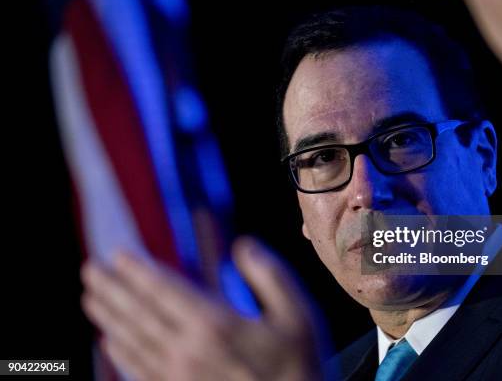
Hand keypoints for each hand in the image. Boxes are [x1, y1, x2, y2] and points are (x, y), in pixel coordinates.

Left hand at [81, 237, 323, 380]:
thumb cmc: (298, 363)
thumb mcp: (297, 313)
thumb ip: (270, 274)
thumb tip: (243, 246)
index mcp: (216, 324)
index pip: (165, 290)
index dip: (138, 271)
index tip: (118, 254)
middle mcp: (189, 350)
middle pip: (139, 314)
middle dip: (112, 289)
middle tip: (91, 269)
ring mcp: (180, 375)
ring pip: (132, 342)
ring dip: (108, 317)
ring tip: (90, 297)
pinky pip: (139, 372)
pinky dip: (120, 354)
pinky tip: (109, 343)